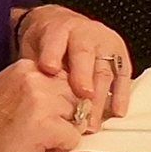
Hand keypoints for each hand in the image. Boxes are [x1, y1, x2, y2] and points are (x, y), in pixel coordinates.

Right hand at [0, 58, 88, 151]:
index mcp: (25, 67)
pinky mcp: (46, 124)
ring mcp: (40, 99)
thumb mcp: (5, 92)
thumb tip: (62, 89)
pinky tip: (34, 149)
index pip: (67, 77)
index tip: (43, 115)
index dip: (60, 102)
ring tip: (34, 140)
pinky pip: (73, 138)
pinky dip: (59, 150)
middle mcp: (34, 77)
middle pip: (76, 96)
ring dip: (62, 133)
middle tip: (37, 131)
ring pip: (79, 116)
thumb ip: (33, 85)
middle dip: (65, 117)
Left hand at [14, 3, 135, 127]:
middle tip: (78, 108)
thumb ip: (32, 69)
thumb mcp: (31, 50)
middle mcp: (84, 32)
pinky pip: (123, 76)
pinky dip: (121, 95)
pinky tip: (116, 113)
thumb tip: (28, 96)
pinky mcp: (120, 56)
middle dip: (82, 81)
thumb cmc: (45, 45)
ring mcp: (105, 43)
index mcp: (58, 29)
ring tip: (91, 124)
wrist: (64, 27)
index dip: (52, 55)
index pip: (55, 40)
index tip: (50, 70)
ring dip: (100, 99)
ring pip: (104, 70)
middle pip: (84, 56)